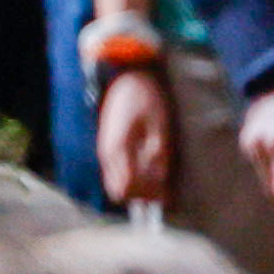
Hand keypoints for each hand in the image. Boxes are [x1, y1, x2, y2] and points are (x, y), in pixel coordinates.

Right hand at [92, 61, 176, 211]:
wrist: (128, 78)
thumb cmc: (147, 98)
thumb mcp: (158, 123)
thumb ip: (158, 151)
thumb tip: (161, 177)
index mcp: (118, 148)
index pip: (128, 187)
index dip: (148, 194)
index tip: (168, 193)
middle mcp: (107, 154)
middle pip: (120, 191)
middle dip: (143, 195)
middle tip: (166, 190)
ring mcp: (105, 152)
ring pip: (116, 184)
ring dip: (137, 187)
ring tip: (160, 180)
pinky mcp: (109, 148)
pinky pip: (117, 173)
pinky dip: (132, 177)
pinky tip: (150, 170)